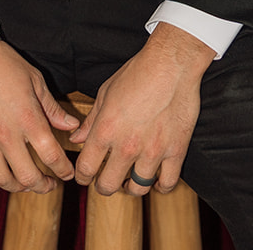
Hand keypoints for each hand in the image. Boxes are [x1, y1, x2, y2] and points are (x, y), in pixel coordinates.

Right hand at [0, 41, 78, 192]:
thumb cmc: (4, 64)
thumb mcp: (35, 81)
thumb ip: (52, 109)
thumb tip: (72, 127)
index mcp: (28, 119)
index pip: (52, 156)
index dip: (63, 170)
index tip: (67, 174)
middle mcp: (5, 135)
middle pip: (27, 177)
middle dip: (42, 186)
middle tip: (48, 185)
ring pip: (0, 180)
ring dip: (16, 187)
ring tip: (23, 183)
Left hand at [72, 25, 212, 195]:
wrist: (171, 63)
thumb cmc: (137, 72)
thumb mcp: (106, 92)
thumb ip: (91, 119)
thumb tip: (76, 138)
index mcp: (105, 130)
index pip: (85, 169)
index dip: (82, 177)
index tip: (85, 176)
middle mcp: (127, 146)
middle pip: (108, 186)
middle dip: (103, 186)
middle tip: (107, 179)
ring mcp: (152, 151)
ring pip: (137, 189)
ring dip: (131, 187)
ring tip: (131, 179)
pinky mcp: (175, 151)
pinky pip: (167, 183)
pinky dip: (160, 186)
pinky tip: (156, 180)